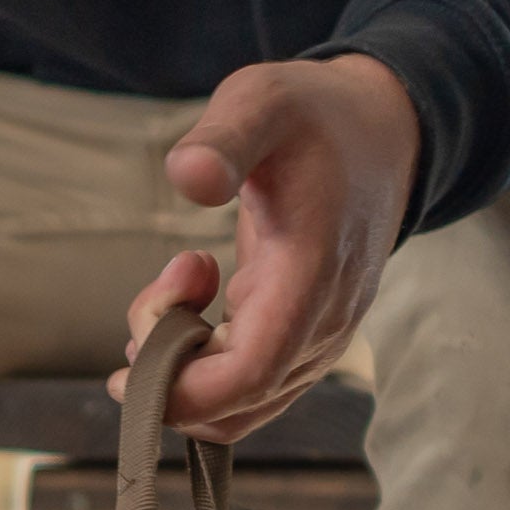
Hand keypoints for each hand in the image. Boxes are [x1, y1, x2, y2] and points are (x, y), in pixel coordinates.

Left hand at [111, 54, 420, 441]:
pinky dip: (200, 368)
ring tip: (175, 291)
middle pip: (232, 400)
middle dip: (166, 368)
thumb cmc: (315, 119)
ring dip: (181, 369)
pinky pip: (243, 391)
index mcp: (311, 270)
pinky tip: (191, 306)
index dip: (182, 390)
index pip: (250, 372)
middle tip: (157, 291)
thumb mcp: (263, 102)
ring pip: (235, 407)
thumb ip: (225, 138)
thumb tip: (189, 176)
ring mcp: (318, 340)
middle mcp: (323, 322)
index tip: (127, 362)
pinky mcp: (304, 345)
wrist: (382, 134)